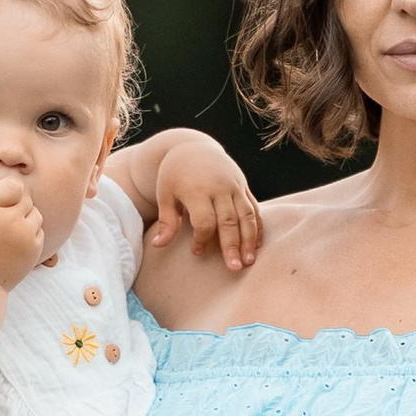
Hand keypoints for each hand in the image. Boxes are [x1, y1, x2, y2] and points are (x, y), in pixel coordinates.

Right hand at [0, 176, 43, 288]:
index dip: (9, 191)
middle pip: (27, 200)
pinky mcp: (35, 249)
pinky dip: (31, 233)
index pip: (14, 185)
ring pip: (36, 215)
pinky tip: (15, 242)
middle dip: (18, 205)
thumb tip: (16, 187)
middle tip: (3, 218)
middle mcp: (11, 220)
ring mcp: (26, 236)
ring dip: (27, 218)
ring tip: (10, 230)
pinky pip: (39, 231)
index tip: (1, 199)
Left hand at [148, 132, 260, 267]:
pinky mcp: (244, 186)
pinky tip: (257, 246)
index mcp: (198, 189)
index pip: (205, 220)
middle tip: (234, 269)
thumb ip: (166, 220)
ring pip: (246, 216)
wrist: (192, 146)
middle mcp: (219, 187)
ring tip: (249, 262)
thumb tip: (158, 245)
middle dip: (232, 246)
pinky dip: (257, 227)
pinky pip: (254, 208)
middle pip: (229, 221)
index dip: (202, 239)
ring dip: (249, 240)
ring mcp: (235, 186)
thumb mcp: (165, 194)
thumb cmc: (175, 174)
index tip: (196, 252)